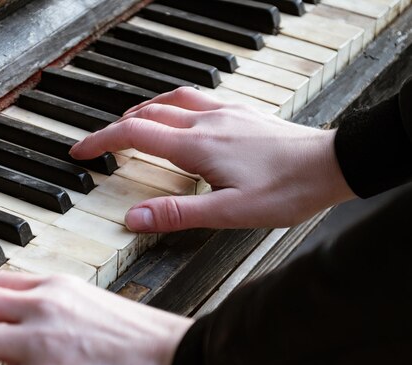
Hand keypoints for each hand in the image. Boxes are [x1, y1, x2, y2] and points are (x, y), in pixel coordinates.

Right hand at [70, 87, 355, 231]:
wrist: (332, 164)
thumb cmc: (287, 189)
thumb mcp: (229, 212)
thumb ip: (178, 214)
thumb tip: (134, 217)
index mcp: (196, 146)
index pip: (133, 134)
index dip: (100, 141)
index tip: (79, 150)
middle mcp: (205, 122)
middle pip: (146, 113)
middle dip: (114, 126)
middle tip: (98, 143)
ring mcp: (224, 113)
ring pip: (170, 100)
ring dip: (142, 110)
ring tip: (129, 124)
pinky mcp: (240, 113)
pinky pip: (195, 99)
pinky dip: (172, 104)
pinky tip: (179, 116)